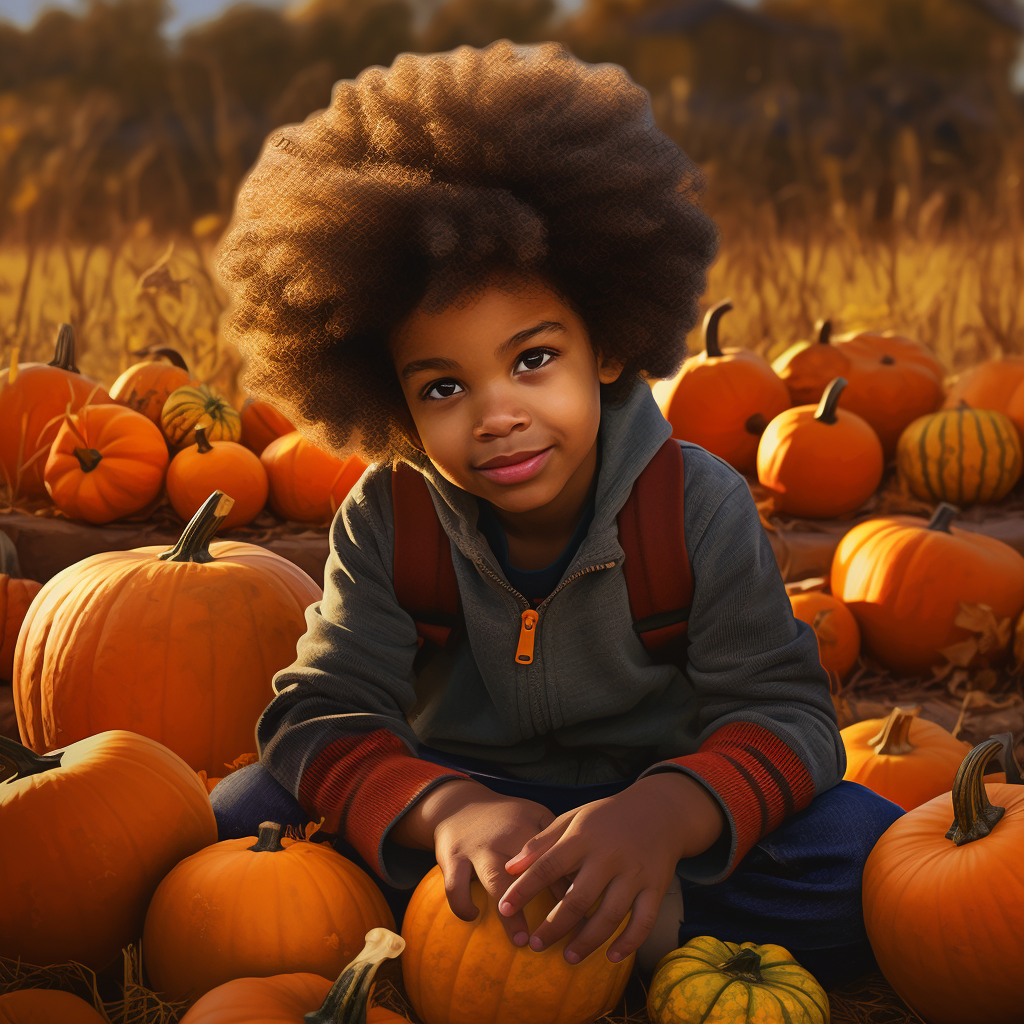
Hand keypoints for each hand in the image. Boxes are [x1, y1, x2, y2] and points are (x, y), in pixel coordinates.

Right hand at [432, 787, 573, 948]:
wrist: (457, 803)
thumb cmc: (503, 816)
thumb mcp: (532, 814)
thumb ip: (556, 838)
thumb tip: (585, 869)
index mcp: (527, 827)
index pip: (555, 859)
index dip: (571, 885)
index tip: (587, 912)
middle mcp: (504, 838)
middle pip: (528, 871)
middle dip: (545, 901)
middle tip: (560, 932)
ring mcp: (477, 849)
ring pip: (495, 882)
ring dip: (509, 914)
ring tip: (521, 939)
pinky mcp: (452, 859)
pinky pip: (456, 888)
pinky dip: (463, 905)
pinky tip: (473, 916)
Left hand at [498, 772, 724, 965]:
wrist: (659, 811)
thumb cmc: (606, 817)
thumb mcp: (573, 818)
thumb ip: (541, 843)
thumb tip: (510, 868)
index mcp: (584, 836)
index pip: (549, 865)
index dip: (525, 888)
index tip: (504, 908)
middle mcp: (609, 856)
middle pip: (578, 898)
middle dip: (554, 925)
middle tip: (536, 944)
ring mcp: (635, 873)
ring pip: (610, 915)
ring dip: (588, 940)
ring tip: (568, 956)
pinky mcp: (656, 886)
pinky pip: (644, 921)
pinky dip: (629, 942)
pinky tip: (612, 957)